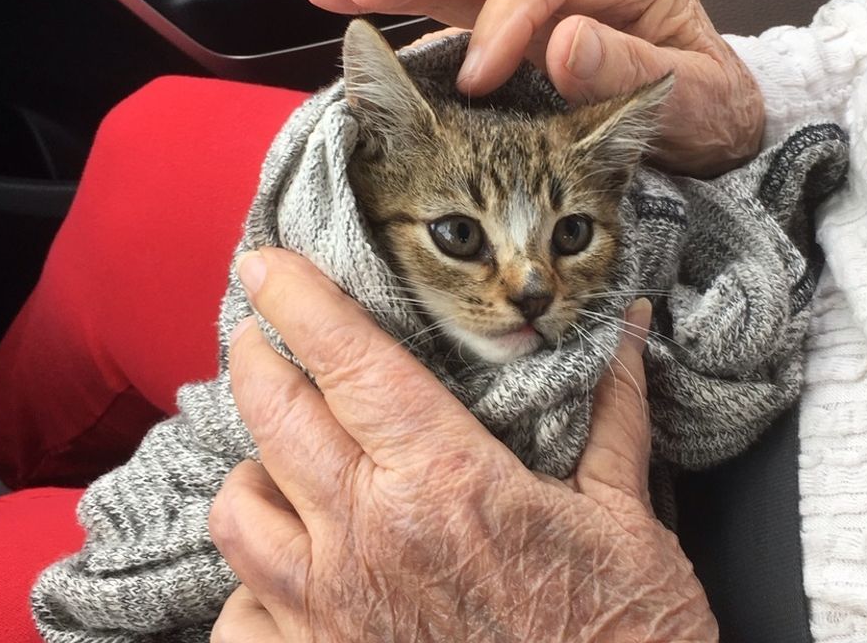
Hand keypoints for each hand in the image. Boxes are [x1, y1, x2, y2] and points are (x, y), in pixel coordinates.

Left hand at [209, 247, 717, 641]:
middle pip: (272, 415)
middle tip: (268, 336)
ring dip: (253, 468)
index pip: (351, 362)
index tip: (267, 261)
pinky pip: (239, 612)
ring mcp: (332, 608)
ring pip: (239, 509)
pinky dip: (251, 581)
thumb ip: (613, 412)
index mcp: (448, 481)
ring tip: (284, 457)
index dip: (299, 298)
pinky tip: (288, 568)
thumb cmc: (624, 637)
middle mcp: (372, 536)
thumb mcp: (627, 518)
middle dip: (258, 357)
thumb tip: (625, 328)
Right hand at [303, 0, 763, 175]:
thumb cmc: (710, 112)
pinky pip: (458, 6)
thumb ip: (633, 72)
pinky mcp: (518, 24)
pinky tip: (360, 17)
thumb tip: (563, 43)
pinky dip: (409, 10)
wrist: (715, 127)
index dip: (506, 19)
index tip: (478, 77)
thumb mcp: (696, 100)